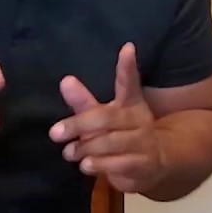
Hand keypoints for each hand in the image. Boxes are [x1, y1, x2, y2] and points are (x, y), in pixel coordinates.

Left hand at [49, 43, 163, 193]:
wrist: (156, 163)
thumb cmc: (124, 134)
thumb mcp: (104, 117)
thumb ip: (83, 102)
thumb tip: (65, 81)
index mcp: (130, 102)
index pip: (129, 82)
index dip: (127, 66)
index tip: (127, 47)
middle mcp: (138, 119)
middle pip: (106, 118)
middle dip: (79, 125)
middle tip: (55, 132)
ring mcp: (143, 142)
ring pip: (108, 143)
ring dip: (85, 149)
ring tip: (70, 152)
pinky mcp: (142, 164)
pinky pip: (115, 164)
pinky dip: (97, 165)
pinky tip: (86, 165)